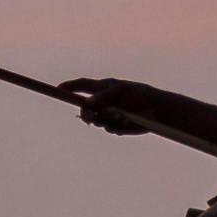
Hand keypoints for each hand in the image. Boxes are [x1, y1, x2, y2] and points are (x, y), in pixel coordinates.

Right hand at [68, 80, 184, 141]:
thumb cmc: (140, 95)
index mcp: (103, 88)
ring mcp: (109, 114)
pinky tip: (127, 122)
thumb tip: (85, 104)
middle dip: (88, 114)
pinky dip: (116, 127)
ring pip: (97, 122)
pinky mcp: (117, 126)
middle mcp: (104, 102)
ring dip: (106, 121)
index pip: (82, 86)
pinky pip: (109, 129)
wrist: (158, 111)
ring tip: (122, 116)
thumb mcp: (121, 92)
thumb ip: (102, 97)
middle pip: (85, 109)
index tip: (58, 90)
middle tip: (91, 118)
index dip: (69, 87)